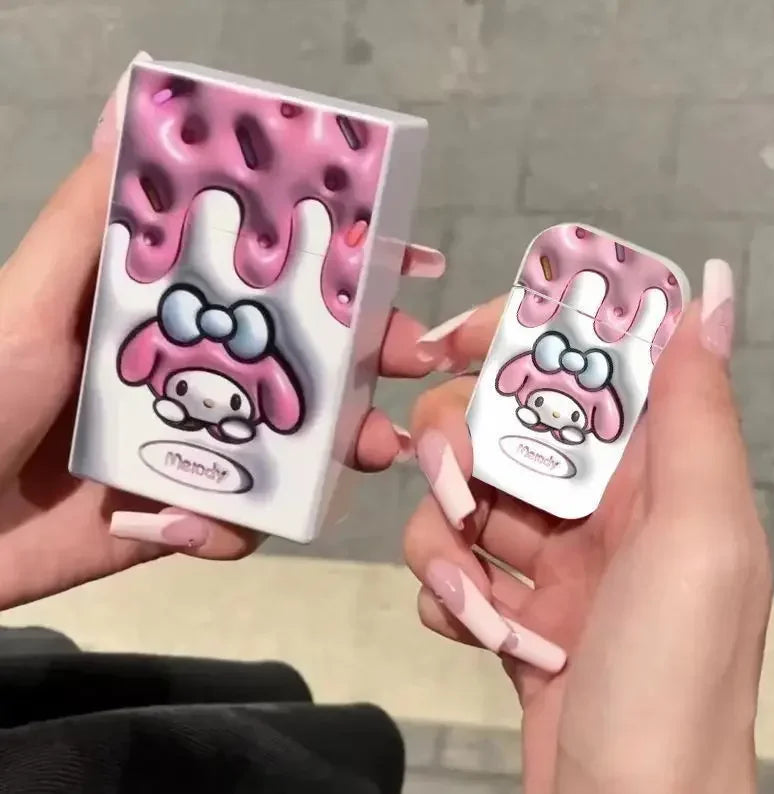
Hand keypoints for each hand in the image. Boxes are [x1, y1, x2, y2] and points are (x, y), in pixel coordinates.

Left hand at [0, 56, 449, 608]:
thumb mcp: (33, 296)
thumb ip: (93, 217)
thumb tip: (132, 101)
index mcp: (176, 315)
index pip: (275, 282)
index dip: (344, 269)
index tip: (408, 261)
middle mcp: (198, 375)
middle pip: (307, 362)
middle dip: (369, 361)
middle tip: (411, 360)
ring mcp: (197, 449)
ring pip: (297, 447)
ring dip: (344, 449)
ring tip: (377, 451)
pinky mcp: (186, 516)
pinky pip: (245, 522)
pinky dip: (235, 529)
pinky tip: (193, 529)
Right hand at [403, 261, 771, 792]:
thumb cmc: (667, 679)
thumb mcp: (697, 540)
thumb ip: (696, 417)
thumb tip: (710, 298)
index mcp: (655, 473)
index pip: (580, 365)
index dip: (516, 337)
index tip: (450, 343)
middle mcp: (604, 507)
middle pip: (501, 427)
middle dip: (458, 449)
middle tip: (453, 486)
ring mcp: (554, 563)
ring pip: (462, 500)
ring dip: (446, 544)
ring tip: (474, 601)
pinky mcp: (512, 612)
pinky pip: (454, 567)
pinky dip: (449, 593)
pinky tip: (476, 631)